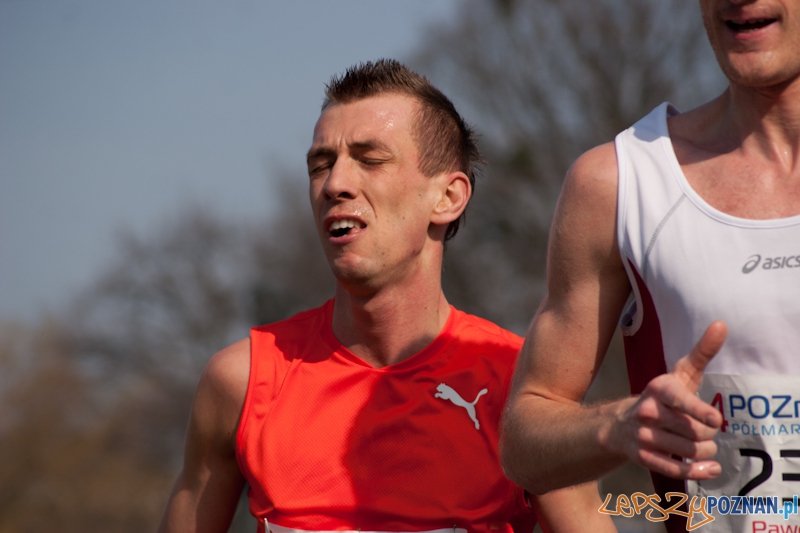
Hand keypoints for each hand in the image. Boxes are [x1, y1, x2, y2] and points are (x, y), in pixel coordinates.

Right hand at [607, 321, 726, 479]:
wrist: (619, 424)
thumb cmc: (662, 396)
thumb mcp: (679, 374)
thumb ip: (702, 352)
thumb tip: (722, 324)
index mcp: (658, 389)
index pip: (680, 399)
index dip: (698, 410)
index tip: (714, 419)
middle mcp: (647, 411)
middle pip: (694, 431)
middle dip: (708, 434)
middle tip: (706, 430)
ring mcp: (643, 435)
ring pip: (688, 451)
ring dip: (705, 452)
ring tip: (704, 447)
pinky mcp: (642, 457)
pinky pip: (675, 470)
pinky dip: (697, 472)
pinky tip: (709, 468)